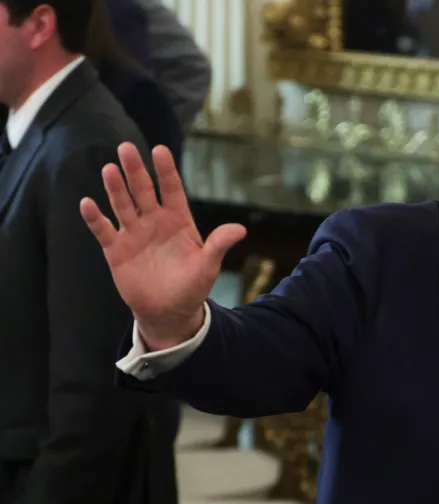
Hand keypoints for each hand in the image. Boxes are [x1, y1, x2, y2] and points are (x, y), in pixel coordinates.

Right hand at [79, 144, 245, 349]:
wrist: (168, 311)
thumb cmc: (191, 286)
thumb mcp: (207, 266)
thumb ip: (219, 245)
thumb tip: (240, 230)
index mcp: (178, 220)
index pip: (171, 189)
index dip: (166, 171)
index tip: (160, 150)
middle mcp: (154, 221)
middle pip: (143, 190)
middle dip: (135, 170)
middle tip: (126, 148)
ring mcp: (134, 233)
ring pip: (122, 205)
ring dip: (115, 188)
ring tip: (110, 169)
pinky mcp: (116, 249)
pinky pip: (104, 230)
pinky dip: (95, 218)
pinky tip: (87, 203)